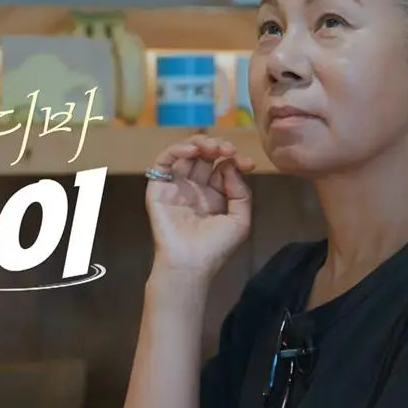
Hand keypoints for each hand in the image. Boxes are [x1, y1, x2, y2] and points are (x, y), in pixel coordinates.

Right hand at [145, 135, 255, 278]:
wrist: (190, 264)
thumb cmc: (215, 247)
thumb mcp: (240, 220)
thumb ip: (240, 191)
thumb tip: (228, 166)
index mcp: (214, 194)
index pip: (223, 166)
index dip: (235, 159)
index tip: (248, 163)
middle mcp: (195, 187)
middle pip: (205, 155)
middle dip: (219, 146)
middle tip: (228, 150)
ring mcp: (176, 185)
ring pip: (185, 152)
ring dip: (200, 143)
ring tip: (212, 147)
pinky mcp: (159, 187)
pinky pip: (164, 161)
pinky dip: (177, 149)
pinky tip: (192, 151)